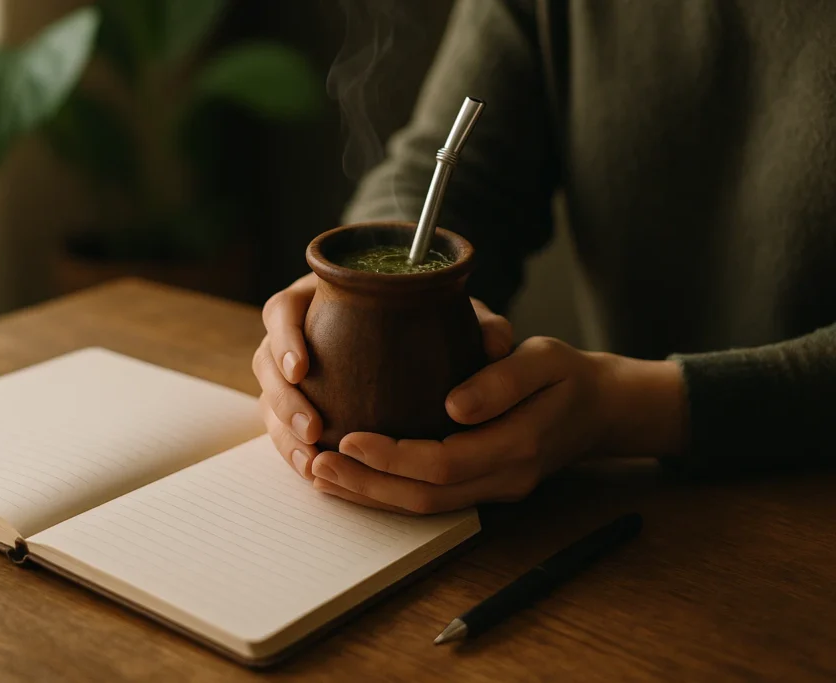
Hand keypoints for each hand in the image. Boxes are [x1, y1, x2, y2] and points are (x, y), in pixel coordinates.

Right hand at [252, 277, 515, 480]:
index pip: (283, 310)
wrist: (422, 342)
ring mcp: (293, 373)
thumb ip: (477, 322)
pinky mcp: (300, 406)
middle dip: (283, 398)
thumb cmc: (432, 319)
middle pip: (265, 361)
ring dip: (285, 433)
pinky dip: (295, 453)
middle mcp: (297, 335)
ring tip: (312, 460)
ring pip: (270, 401)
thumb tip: (498, 345)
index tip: (303, 367)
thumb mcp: (454, 314)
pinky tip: (314, 474)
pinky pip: (284, 430)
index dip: (285, 337)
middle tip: (313, 426)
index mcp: (319, 299)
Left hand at [310, 338, 687, 513]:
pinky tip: (353, 479)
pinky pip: (431, 499)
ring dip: (370, 494)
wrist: (601, 408)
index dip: (392, 456)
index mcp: (517, 445)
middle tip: (316, 462)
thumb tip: (454, 406)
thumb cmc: (568, 375)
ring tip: (320, 475)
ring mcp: (494, 490)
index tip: (350, 436)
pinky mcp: (483, 488)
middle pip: (425, 495)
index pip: (444, 462)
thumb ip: (504, 380)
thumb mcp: (546, 359)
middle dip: (366, 483)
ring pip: (424, 506)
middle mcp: (504, 478)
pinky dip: (387, 493)